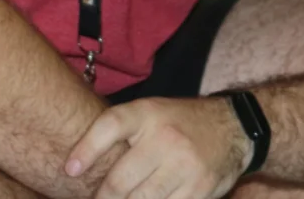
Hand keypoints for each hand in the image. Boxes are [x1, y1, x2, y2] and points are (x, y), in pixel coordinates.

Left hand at [65, 96, 252, 198]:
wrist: (234, 128)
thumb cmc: (180, 123)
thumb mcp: (151, 113)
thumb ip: (122, 134)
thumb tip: (76, 167)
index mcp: (148, 114)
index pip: (110, 126)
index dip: (86, 149)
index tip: (70, 170)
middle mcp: (166, 137)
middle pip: (119, 180)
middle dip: (104, 197)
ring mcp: (184, 165)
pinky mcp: (198, 188)